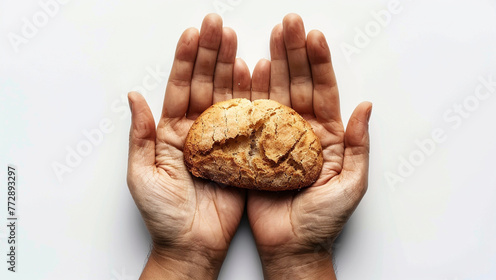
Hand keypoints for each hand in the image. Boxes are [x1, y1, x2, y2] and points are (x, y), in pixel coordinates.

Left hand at [126, 14, 250, 278]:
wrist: (192, 245)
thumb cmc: (164, 215)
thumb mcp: (142, 175)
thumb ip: (140, 135)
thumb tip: (133, 96)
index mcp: (172, 132)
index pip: (180, 88)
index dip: (187, 60)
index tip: (193, 33)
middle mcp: (198, 130)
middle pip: (205, 84)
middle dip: (210, 53)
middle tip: (217, 25)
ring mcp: (222, 139)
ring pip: (227, 95)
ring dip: (230, 66)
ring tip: (235, 39)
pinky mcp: (242, 152)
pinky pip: (248, 119)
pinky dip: (252, 95)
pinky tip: (254, 72)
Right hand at [247, 14, 371, 278]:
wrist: (292, 247)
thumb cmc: (323, 221)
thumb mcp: (351, 184)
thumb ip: (358, 144)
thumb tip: (366, 106)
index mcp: (327, 136)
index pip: (323, 91)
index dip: (319, 63)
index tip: (313, 36)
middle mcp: (300, 131)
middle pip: (297, 84)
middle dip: (294, 53)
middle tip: (289, 23)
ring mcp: (275, 137)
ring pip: (274, 93)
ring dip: (271, 64)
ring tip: (269, 36)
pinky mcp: (253, 149)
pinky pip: (251, 116)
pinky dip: (249, 92)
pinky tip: (248, 70)